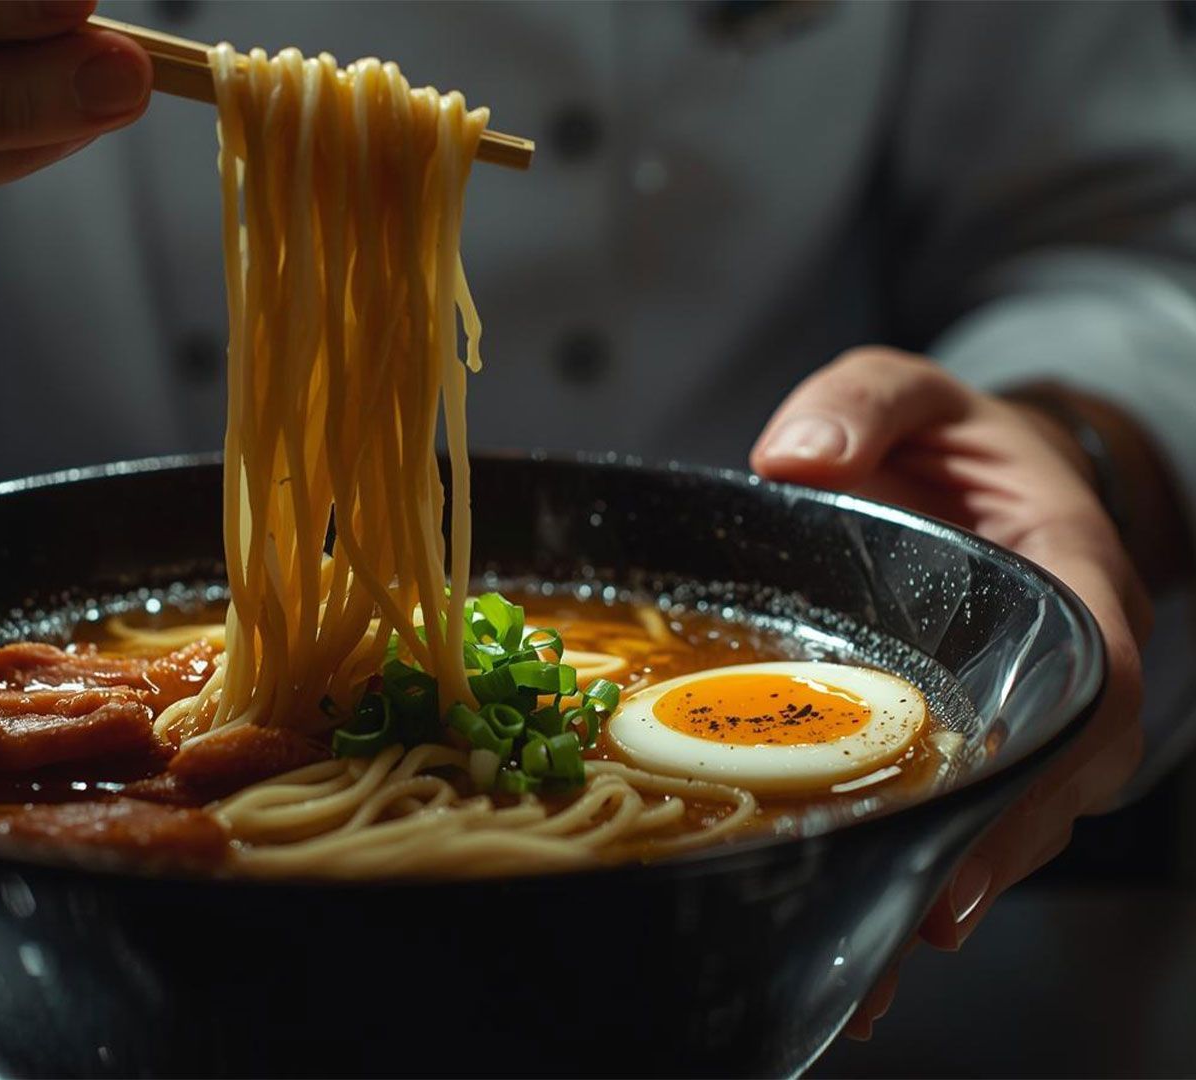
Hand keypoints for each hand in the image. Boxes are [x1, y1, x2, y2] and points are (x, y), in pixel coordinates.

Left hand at [750, 347, 1150, 1038]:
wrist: (965, 467)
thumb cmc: (950, 440)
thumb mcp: (911, 394)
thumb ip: (862, 403)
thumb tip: (792, 455)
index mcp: (1070, 578)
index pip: (1096, 691)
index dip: (1048, 777)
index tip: (979, 845)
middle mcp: (1064, 660)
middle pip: (1055, 782)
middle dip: (990, 861)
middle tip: (907, 932)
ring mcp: (1022, 707)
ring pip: (1012, 812)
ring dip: (945, 884)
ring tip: (869, 966)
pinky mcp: (973, 731)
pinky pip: (965, 802)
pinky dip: (921, 859)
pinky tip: (858, 920)